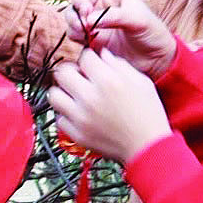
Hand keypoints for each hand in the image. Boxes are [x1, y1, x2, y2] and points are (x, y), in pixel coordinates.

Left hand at [47, 47, 174, 164]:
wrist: (148, 147)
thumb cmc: (148, 115)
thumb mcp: (141, 82)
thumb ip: (119, 64)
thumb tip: (102, 54)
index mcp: (108, 81)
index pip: (84, 57)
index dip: (89, 58)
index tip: (93, 65)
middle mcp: (90, 98)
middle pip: (62, 72)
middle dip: (71, 71)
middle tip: (79, 77)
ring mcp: (81, 118)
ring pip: (54, 95)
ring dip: (64, 92)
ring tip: (76, 95)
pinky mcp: (77, 134)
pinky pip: (60, 118)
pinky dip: (68, 114)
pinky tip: (80, 113)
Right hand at [67, 0, 178, 78]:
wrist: (154, 60)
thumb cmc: (152, 34)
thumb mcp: (139, 20)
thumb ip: (115, 16)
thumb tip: (89, 19)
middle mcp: (101, 3)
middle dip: (78, 2)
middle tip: (86, 13)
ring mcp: (93, 20)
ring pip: (72, 12)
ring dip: (73, 19)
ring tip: (84, 29)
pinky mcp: (89, 37)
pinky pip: (73, 31)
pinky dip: (74, 33)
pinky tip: (85, 39)